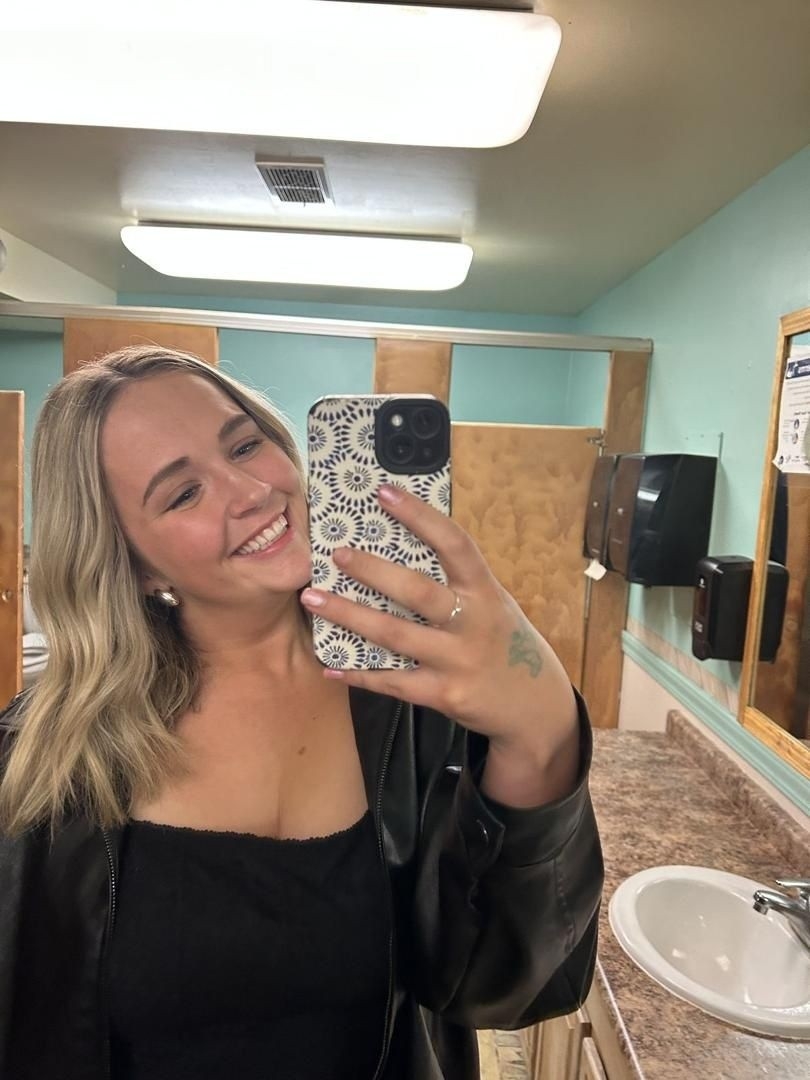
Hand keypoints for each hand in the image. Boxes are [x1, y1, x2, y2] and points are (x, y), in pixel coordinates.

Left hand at [300, 484, 578, 803]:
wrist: (535, 706)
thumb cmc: (504, 644)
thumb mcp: (493, 605)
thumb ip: (456, 584)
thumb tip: (400, 547)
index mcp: (485, 591)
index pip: (454, 544)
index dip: (420, 516)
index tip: (385, 492)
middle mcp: (473, 622)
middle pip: (416, 591)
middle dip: (372, 571)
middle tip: (336, 554)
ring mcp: (458, 660)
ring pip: (394, 635)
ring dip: (348, 616)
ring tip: (313, 598)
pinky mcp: (445, 695)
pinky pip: (393, 682)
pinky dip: (359, 674)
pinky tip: (330, 664)